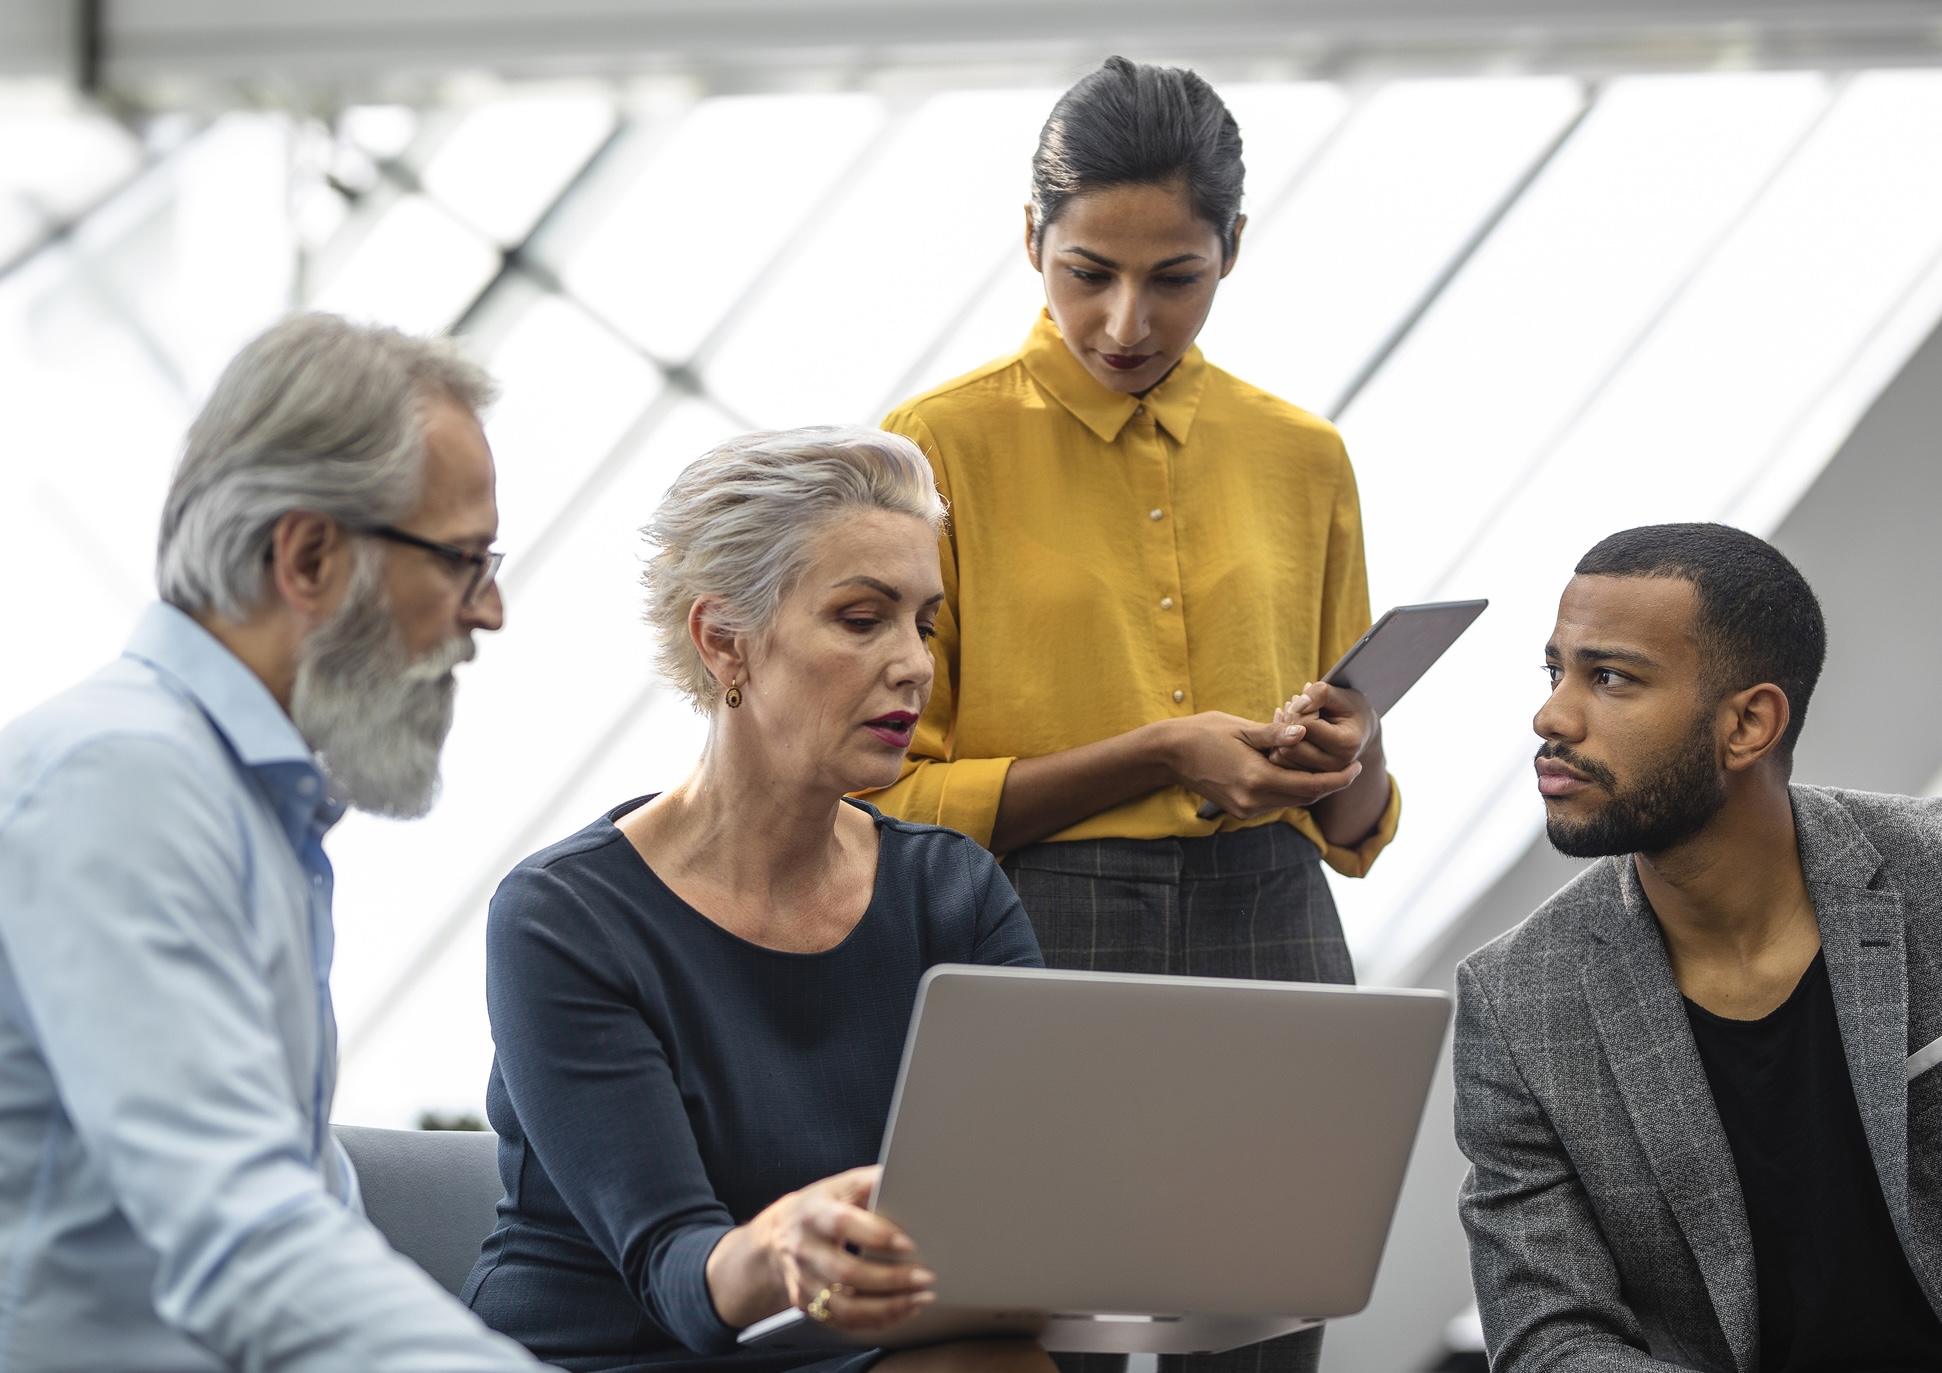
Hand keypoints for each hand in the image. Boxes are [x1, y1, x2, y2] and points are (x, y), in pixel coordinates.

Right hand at [706, 1165, 934, 1331]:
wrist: (776, 1237)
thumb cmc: (820, 1207)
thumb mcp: (840, 1186)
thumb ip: (871, 1183)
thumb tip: (911, 1178)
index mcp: (814, 1213)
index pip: (843, 1224)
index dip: (876, 1235)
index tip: (909, 1243)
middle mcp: (805, 1250)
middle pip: (846, 1273)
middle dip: (890, 1279)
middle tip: (926, 1277)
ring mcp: (804, 1282)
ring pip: (845, 1307)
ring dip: (888, 1307)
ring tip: (920, 1298)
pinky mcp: (808, 1305)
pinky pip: (844, 1321)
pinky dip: (877, 1320)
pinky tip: (902, 1310)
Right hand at [1157, 710, 1362, 818]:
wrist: (1171, 755)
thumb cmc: (1205, 733)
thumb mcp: (1243, 729)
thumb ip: (1276, 734)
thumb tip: (1304, 732)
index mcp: (1256, 779)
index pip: (1311, 786)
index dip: (1338, 779)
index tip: (1358, 767)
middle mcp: (1253, 801)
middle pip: (1306, 798)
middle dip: (1330, 784)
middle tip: (1349, 766)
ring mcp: (1246, 809)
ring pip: (1292, 801)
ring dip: (1310, 785)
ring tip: (1321, 761)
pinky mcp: (1241, 810)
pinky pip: (1276, 801)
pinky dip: (1289, 786)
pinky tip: (1292, 767)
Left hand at [1266, 682, 1376, 774]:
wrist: (1357, 730)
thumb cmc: (1348, 708)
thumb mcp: (1340, 694)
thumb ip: (1319, 694)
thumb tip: (1295, 706)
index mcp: (1345, 746)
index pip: (1306, 726)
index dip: (1301, 709)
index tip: (1309, 701)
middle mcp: (1333, 767)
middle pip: (1291, 745)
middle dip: (1288, 723)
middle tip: (1294, 707)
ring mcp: (1320, 776)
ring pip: (1281, 756)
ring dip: (1279, 734)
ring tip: (1291, 715)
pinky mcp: (1307, 779)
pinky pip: (1278, 762)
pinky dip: (1276, 743)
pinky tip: (1285, 728)